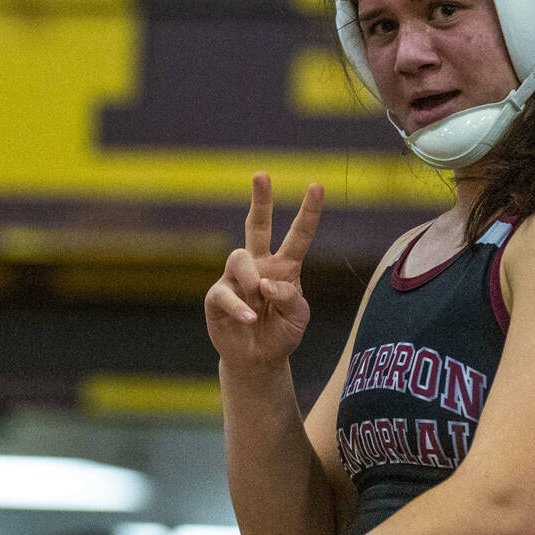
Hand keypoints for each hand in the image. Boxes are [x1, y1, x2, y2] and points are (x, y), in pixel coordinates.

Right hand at [205, 174, 323, 370]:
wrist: (258, 360)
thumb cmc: (282, 334)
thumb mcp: (299, 317)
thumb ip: (291, 297)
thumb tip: (266, 282)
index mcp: (285, 267)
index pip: (299, 235)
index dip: (308, 212)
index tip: (317, 186)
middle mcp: (259, 266)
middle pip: (257, 226)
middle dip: (260, 200)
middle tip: (262, 174)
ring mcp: (235, 279)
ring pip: (239, 258)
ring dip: (251, 281)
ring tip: (258, 305)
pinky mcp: (217, 296)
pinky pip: (226, 293)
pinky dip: (240, 306)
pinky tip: (250, 318)